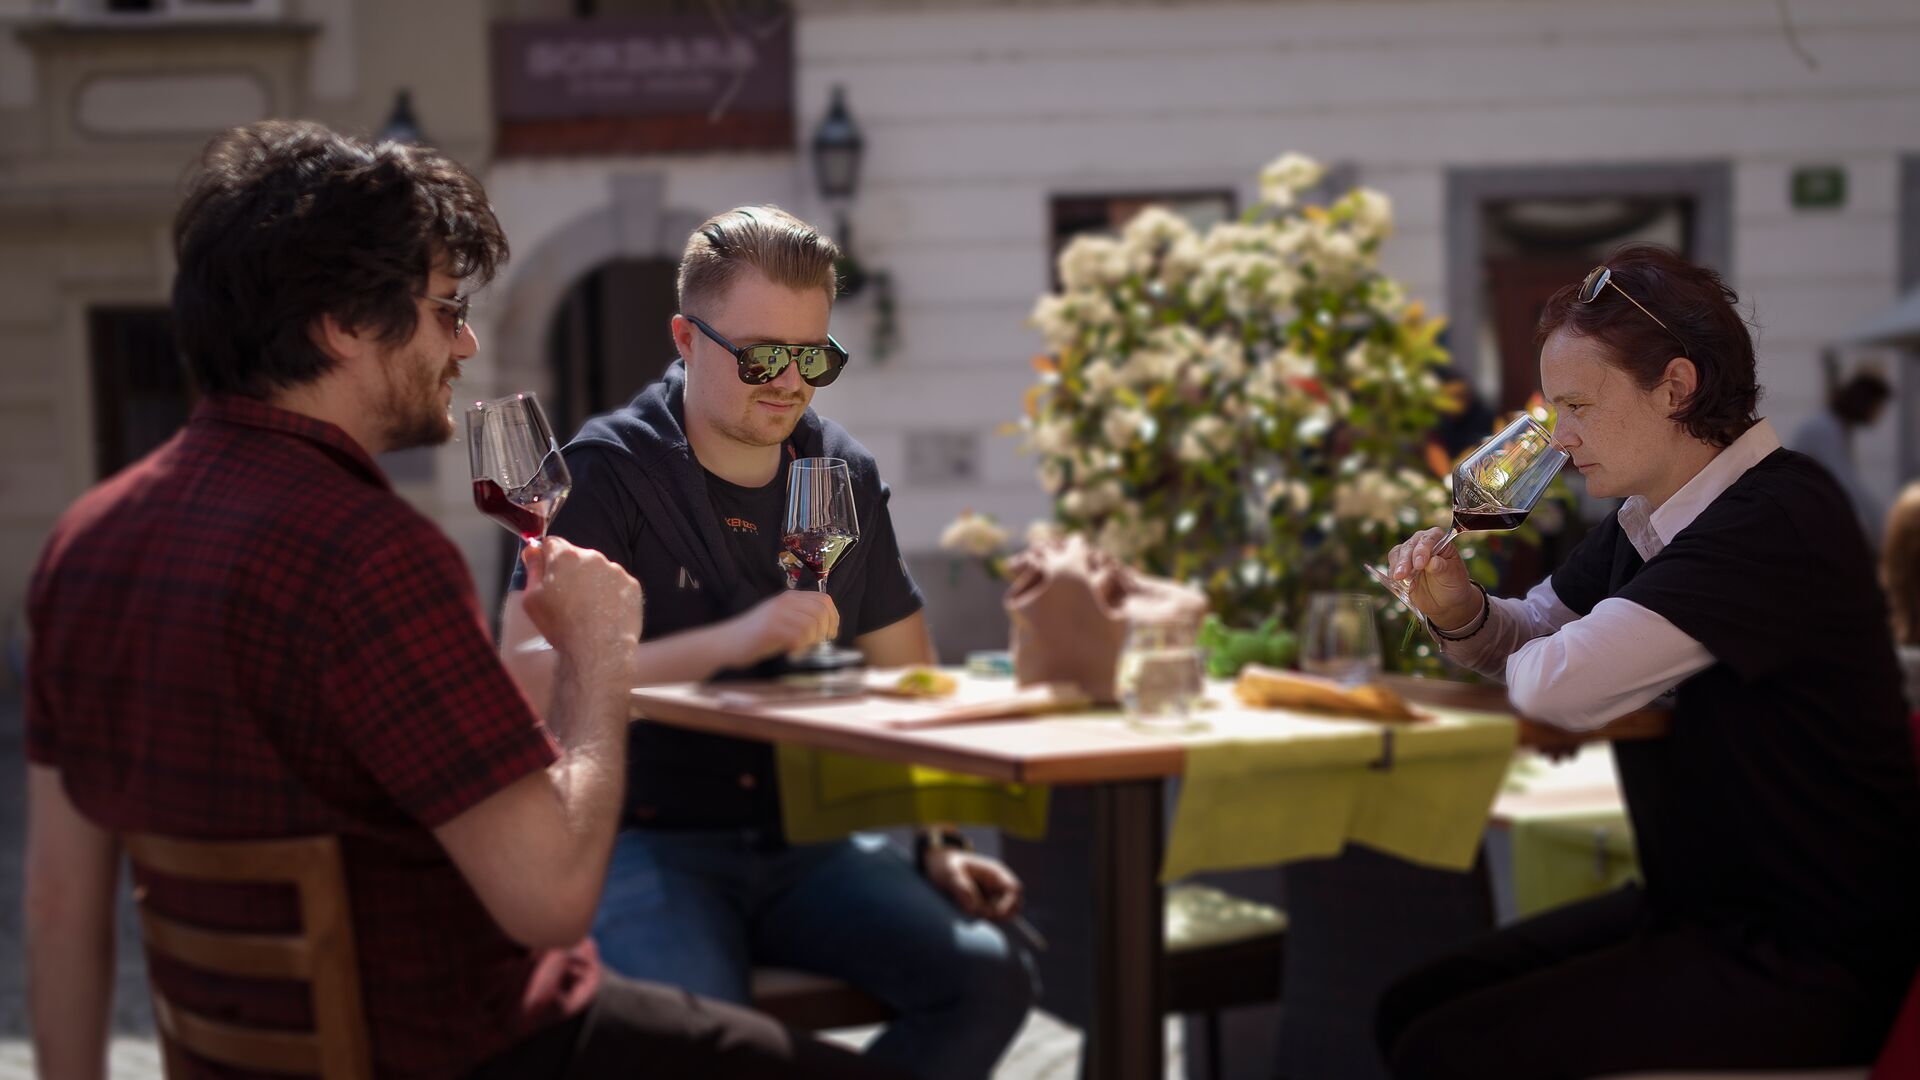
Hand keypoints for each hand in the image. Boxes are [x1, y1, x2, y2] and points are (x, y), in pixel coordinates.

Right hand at [519, 539, 641, 670]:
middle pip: (577, 556)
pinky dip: (610, 593)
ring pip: (598, 570)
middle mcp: (592, 556)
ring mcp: (615, 570)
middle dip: (570, 571)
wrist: (597, 650)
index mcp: (565, 556)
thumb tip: (532, 550)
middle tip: (566, 598)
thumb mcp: (531, 598)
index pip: (552, 543)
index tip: (547, 573)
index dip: (547, 558)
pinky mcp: (632, 585)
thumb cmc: (561, 626)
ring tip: (587, 609)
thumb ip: (532, 569)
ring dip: (591, 581)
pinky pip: (616, 583)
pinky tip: (603, 612)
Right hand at [727, 590, 838, 662]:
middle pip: (821, 611)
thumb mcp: (782, 620)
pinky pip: (798, 636)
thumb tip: (828, 628)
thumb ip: (802, 618)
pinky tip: (790, 651)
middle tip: (820, 644)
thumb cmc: (756, 636)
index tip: (832, 633)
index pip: (824, 600)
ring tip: (801, 648)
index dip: (834, 618)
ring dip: (812, 641)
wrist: (727, 642)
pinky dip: (799, 647)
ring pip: (812, 625)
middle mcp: (785, 601)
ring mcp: (777, 613)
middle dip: (826, 630)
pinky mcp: (770, 628)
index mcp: (790, 598)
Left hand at [923, 848, 1022, 920]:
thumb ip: (962, 888)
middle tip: (982, 916)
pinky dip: (985, 921)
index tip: (993, 914)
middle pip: (1015, 904)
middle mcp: (998, 885)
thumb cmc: (945, 865)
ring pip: (1005, 914)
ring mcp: (992, 897)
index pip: (1014, 889)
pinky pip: (992, 918)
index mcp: (995, 873)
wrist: (937, 865)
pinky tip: (970, 917)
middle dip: (1002, 914)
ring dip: (993, 919)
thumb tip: (974, 908)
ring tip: (971, 914)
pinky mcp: (984, 906)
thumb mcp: (950, 873)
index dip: (1008, 904)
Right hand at [1386, 526, 1479, 629]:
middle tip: (1402, 575)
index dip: (1422, 549)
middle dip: (1405, 560)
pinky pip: (1392, 565)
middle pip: (1410, 545)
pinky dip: (1393, 574)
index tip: (1419, 564)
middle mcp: (1423, 544)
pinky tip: (1400, 584)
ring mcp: (1410, 554)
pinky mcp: (1401, 565)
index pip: (1430, 538)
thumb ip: (1442, 568)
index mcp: (1440, 541)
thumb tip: (1432, 562)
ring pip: (1397, 553)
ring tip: (1400, 580)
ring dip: (1396, 566)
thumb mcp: (1452, 577)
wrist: (1445, 601)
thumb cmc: (1453, 584)